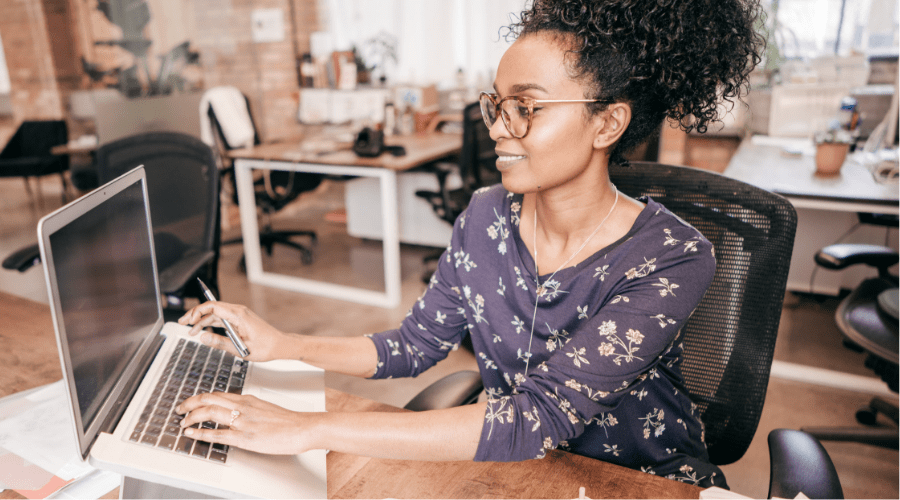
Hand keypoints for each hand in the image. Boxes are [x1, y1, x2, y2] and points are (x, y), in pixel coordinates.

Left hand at [176, 392, 315, 454]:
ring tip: (182, 422)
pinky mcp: (244, 436)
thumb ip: (249, 408)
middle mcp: (242, 406)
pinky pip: (217, 433)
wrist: (303, 427)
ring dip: (191, 417)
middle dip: (189, 403)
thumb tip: (237, 411)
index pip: (216, 394)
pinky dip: (200, 433)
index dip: (199, 398)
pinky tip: (192, 434)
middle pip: (208, 398)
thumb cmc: (288, 421)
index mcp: (246, 399)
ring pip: (209, 412)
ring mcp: (242, 421)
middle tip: (180, 410)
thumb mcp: (265, 407)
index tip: (191, 403)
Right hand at [178, 301, 291, 361]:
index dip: (198, 312)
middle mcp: (238, 311)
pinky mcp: (240, 320)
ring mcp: (239, 315)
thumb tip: (202, 338)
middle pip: (212, 308)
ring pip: (215, 314)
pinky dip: (211, 323)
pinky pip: (222, 318)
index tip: (188, 320)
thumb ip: (220, 343)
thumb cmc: (266, 347)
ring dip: (202, 320)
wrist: (280, 345)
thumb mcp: (241, 349)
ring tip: (189, 329)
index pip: (213, 307)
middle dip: (195, 314)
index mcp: (239, 315)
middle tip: (182, 322)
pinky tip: (202, 329)